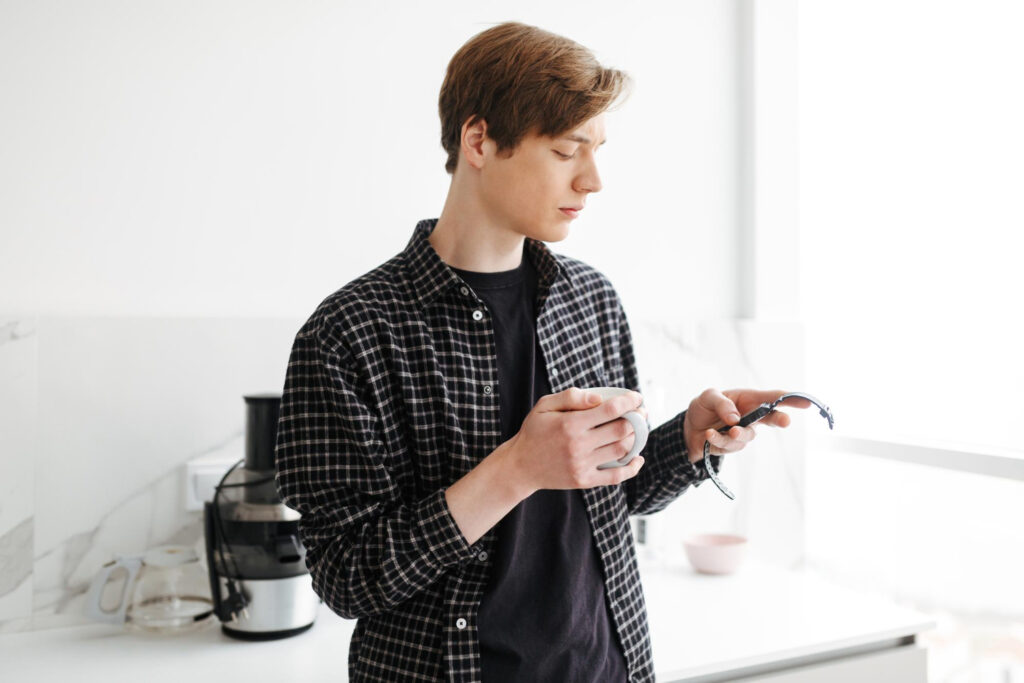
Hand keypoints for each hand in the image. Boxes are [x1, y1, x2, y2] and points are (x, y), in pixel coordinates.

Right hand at [501, 387, 647, 494]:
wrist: (520, 466)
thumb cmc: (534, 431)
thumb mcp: (544, 406)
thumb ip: (570, 397)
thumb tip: (599, 398)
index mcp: (570, 424)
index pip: (610, 410)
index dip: (629, 401)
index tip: (636, 397)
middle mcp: (578, 445)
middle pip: (621, 430)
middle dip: (638, 419)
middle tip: (641, 413)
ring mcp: (582, 465)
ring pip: (622, 450)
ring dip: (636, 439)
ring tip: (637, 430)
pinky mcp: (584, 480)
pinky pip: (615, 476)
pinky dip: (632, 468)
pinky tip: (638, 458)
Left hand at [683, 388, 811, 463]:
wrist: (689, 429)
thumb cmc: (703, 407)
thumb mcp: (707, 397)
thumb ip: (722, 403)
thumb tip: (736, 419)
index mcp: (748, 399)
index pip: (772, 397)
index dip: (790, 399)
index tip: (806, 402)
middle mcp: (750, 416)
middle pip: (771, 419)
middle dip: (779, 419)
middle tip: (786, 421)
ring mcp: (744, 432)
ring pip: (746, 436)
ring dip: (736, 435)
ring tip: (725, 431)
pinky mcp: (734, 446)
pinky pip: (730, 446)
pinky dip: (717, 440)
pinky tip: (708, 435)